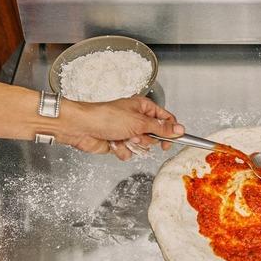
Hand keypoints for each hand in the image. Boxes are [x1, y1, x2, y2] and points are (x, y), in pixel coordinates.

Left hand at [57, 96, 184, 159]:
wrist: (81, 128)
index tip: (172, 140)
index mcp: (143, 107)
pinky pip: (129, 153)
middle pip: (155, 135)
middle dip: (146, 139)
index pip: (166, 119)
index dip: (171, 130)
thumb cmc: (105, 117)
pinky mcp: (119, 143)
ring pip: (142, 147)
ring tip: (122, 138)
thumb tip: (179, 130)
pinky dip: (122, 150)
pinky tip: (113, 143)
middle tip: (137, 135)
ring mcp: (127, 132)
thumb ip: (161, 128)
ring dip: (133, 146)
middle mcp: (136, 119)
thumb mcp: (139, 122)